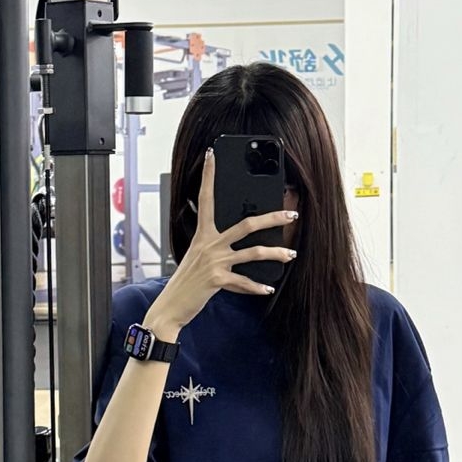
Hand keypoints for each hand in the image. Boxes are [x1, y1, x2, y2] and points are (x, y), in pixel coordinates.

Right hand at [144, 149, 296, 340]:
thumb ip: (213, 246)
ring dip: (276, 254)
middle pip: (247, 224)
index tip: (212, 155)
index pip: (205, 198)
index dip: (208, 175)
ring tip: (290, 254)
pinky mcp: (217, 280)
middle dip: (273, 218)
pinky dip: (257, 287)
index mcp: (203, 234)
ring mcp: (214, 261)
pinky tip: (268, 288)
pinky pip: (244, 282)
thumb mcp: (196, 257)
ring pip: (253, 253)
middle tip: (291, 214)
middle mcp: (209, 244)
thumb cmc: (186, 283)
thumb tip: (232, 242)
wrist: (171, 306)